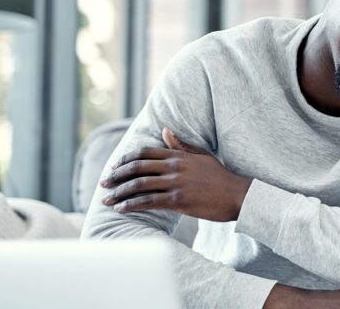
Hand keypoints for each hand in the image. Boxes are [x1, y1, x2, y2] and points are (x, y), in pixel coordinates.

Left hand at [100, 128, 251, 221]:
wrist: (236, 195)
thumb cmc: (220, 177)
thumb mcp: (201, 156)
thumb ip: (181, 145)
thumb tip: (165, 131)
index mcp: (178, 155)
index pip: (144, 152)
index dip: (125, 159)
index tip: (114, 167)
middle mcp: (174, 167)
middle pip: (137, 168)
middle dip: (116, 176)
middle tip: (103, 184)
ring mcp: (176, 183)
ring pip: (139, 185)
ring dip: (119, 193)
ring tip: (106, 200)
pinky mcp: (178, 200)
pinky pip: (148, 202)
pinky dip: (132, 205)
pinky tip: (121, 209)